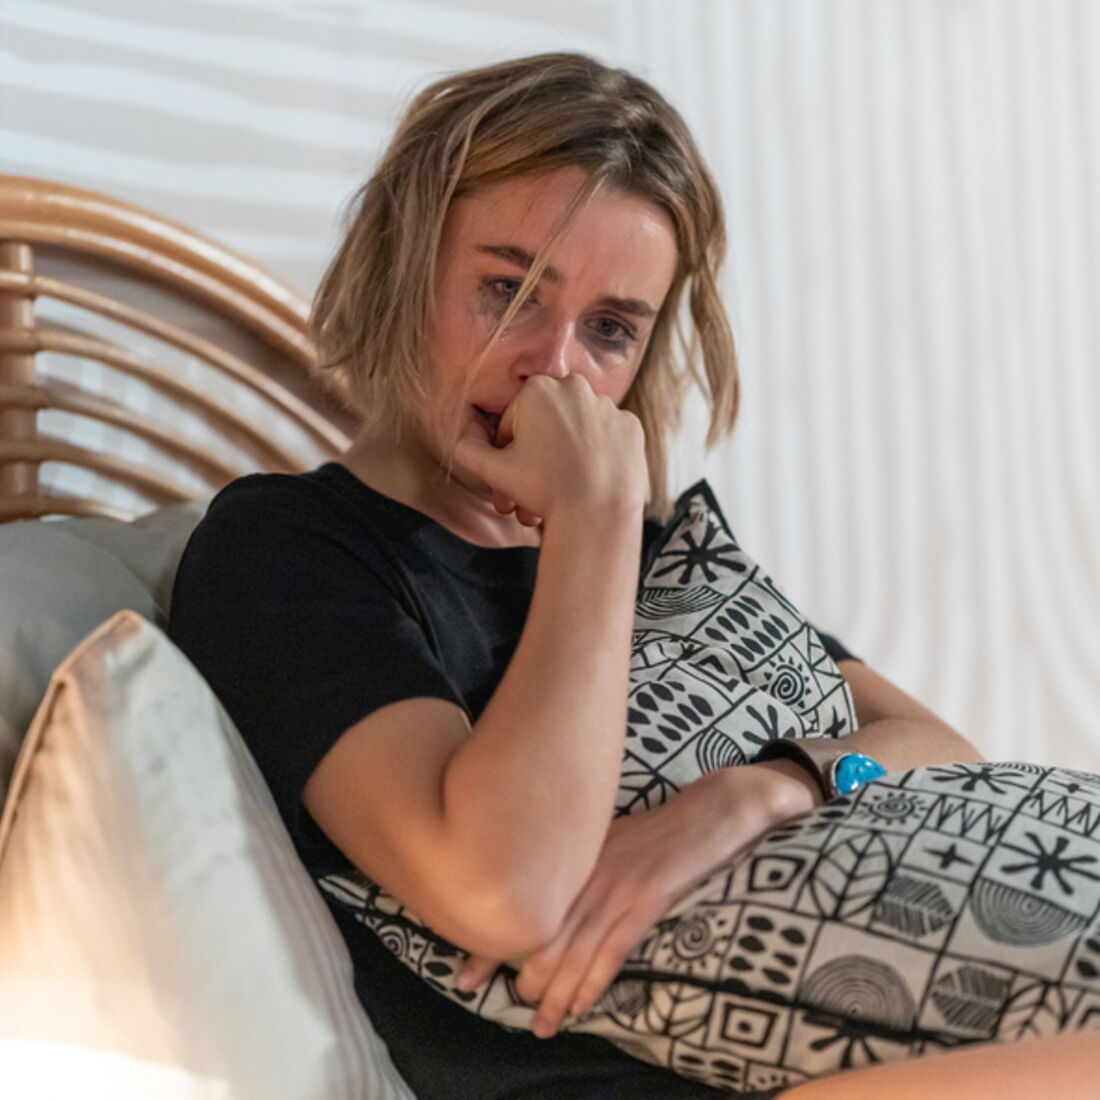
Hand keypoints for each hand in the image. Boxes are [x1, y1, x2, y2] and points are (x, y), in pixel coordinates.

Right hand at [451, 374, 647, 526]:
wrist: (598, 514)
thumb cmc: (544, 489)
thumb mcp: (493, 471)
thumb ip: (468, 448)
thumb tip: (465, 431)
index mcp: (538, 389)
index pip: (513, 424)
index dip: (507, 456)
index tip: (509, 482)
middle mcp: (576, 387)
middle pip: (546, 427)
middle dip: (535, 461)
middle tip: (530, 496)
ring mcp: (608, 406)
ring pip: (576, 434)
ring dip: (564, 460)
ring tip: (560, 495)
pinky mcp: (631, 427)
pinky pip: (605, 441)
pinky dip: (596, 458)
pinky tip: (589, 483)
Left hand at [456, 762, 816, 1037]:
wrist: (710, 811)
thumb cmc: (657, 826)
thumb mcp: (605, 838)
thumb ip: (575, 865)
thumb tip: (540, 896)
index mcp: (572, 858)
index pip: (523, 907)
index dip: (490, 943)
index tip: (465, 973)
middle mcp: (586, 873)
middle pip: (542, 933)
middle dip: (522, 975)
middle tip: (505, 1005)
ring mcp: (615, 888)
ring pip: (574, 950)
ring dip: (555, 992)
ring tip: (539, 1022)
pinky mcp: (646, 901)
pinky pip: (611, 953)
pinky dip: (593, 985)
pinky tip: (579, 1008)